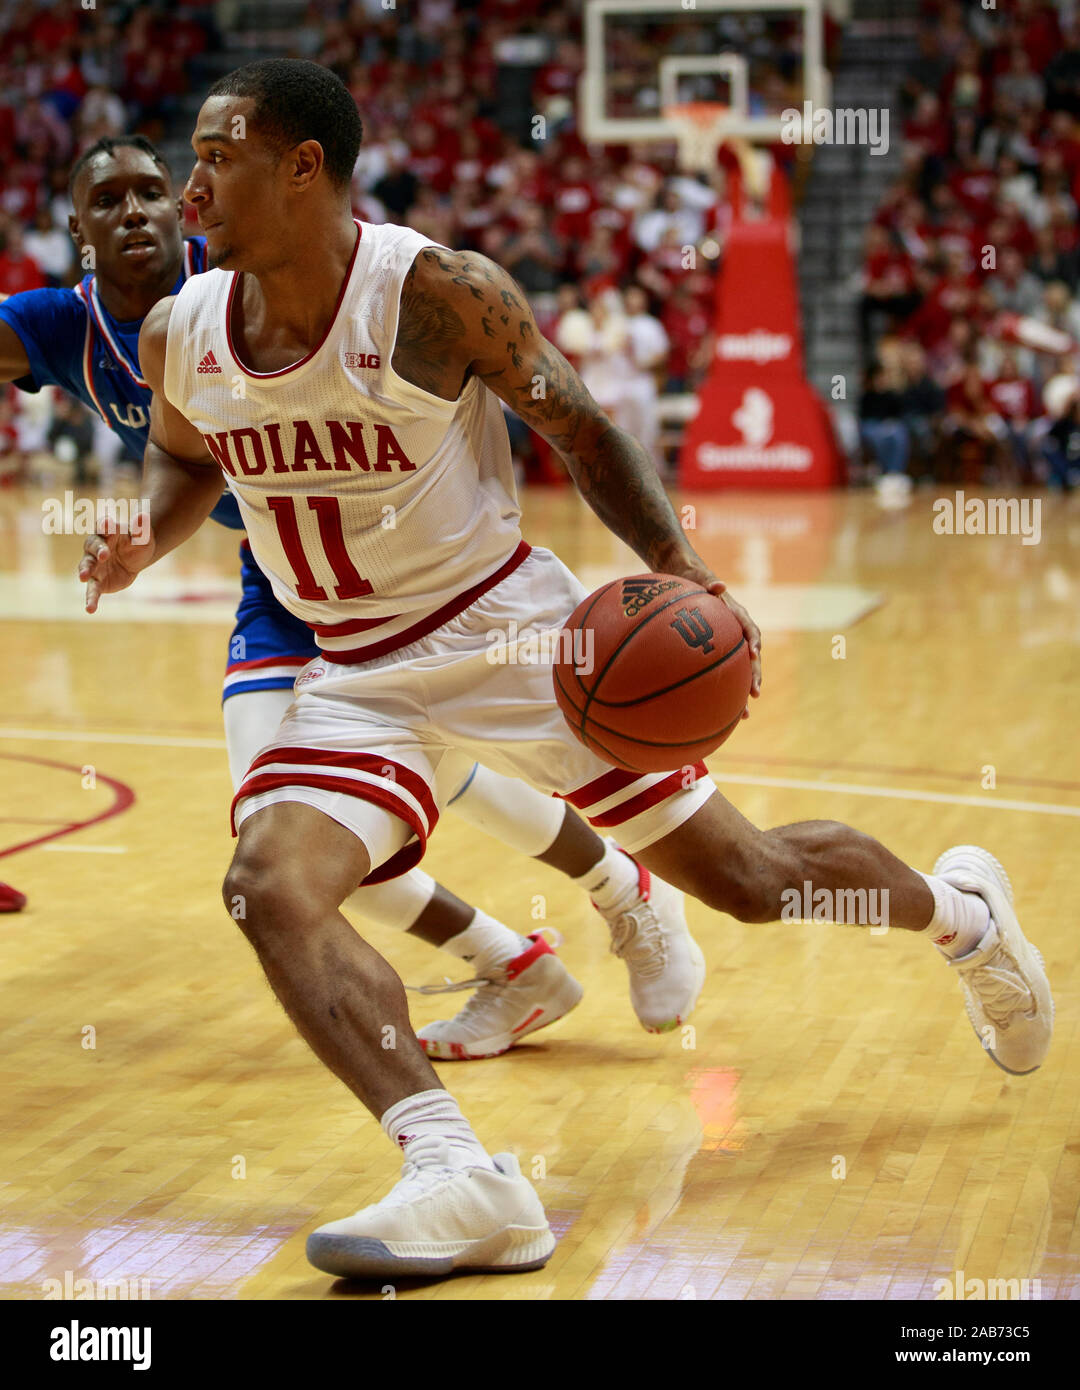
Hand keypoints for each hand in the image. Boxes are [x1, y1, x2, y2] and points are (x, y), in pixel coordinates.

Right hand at [78, 515, 155, 612]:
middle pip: (93, 547)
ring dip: (84, 571)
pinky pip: (92, 590)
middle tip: (104, 555)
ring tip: (82, 577)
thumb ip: (141, 528)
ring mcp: (94, 565)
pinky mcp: (97, 581)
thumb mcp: (144, 535)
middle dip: (98, 551)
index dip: (106, 525)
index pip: (105, 526)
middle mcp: (96, 547)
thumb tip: (142, 516)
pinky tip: (90, 608)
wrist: (136, 558)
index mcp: (108, 532)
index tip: (108, 523)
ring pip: (86, 567)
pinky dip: (91, 598)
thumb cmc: (138, 542)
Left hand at [671, 560, 762, 710]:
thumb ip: (709, 582)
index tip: (753, 653)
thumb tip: (720, 585)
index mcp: (734, 612)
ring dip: (742, 690)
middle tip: (754, 694)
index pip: (749, 627)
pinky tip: (718, 711)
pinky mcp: (716, 651)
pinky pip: (723, 672)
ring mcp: (727, 642)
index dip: (753, 640)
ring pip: (739, 669)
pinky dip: (725, 690)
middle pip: (749, 656)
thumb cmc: (691, 577)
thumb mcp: (698, 576)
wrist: (685, 578)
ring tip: (744, 714)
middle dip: (753, 676)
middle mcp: (734, 630)